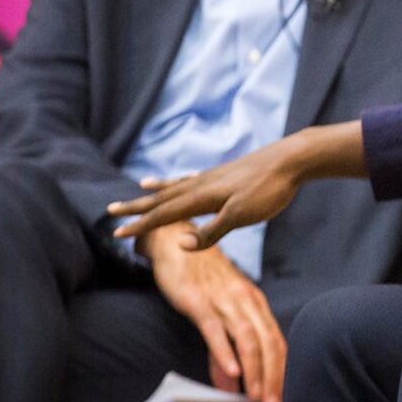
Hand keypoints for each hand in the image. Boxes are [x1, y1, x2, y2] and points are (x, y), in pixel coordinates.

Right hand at [109, 121, 365, 248]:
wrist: (292, 160)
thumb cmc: (269, 190)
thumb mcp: (241, 215)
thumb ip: (211, 231)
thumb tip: (179, 241)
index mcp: (202, 197)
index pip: (163, 214)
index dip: (140, 226)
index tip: (116, 233)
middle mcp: (202, 184)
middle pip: (162, 198)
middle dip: (137, 207)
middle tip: (110, 210)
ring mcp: (214, 177)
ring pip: (176, 186)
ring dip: (156, 193)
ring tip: (140, 189)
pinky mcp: (226, 174)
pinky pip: (194, 179)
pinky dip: (181, 181)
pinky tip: (182, 180)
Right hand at [143, 222, 285, 401]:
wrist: (175, 239)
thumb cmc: (199, 277)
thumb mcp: (216, 312)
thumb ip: (222, 349)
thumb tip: (230, 383)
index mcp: (254, 304)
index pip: (276, 343)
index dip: (283, 374)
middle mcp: (245, 301)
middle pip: (268, 344)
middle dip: (274, 380)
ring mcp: (223, 299)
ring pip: (247, 339)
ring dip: (255, 372)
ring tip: (258, 399)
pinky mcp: (198, 300)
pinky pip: (215, 329)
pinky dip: (224, 351)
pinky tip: (231, 372)